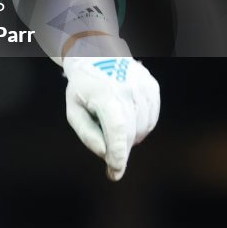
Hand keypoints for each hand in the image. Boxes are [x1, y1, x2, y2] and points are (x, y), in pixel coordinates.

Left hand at [62, 47, 159, 180]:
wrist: (98, 54)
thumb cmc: (83, 87)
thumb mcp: (74, 110)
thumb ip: (87, 135)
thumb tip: (106, 155)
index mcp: (104, 94)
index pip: (116, 130)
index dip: (118, 155)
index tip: (115, 173)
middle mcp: (127, 89)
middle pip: (129, 133)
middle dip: (119, 148)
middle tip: (108, 150)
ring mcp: (142, 87)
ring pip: (142, 129)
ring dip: (130, 136)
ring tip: (114, 123)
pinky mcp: (152, 87)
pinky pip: (151, 119)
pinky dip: (141, 126)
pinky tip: (128, 118)